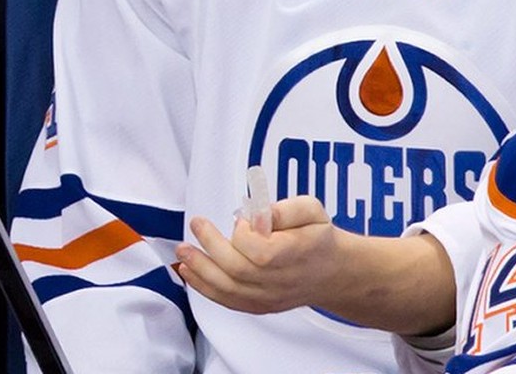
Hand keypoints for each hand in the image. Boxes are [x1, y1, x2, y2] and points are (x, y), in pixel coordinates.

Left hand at [176, 195, 456, 333]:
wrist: (334, 273)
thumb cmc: (318, 236)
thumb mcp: (311, 210)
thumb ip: (286, 209)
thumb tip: (258, 214)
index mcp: (295, 255)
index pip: (259, 251)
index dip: (243, 235)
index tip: (241, 219)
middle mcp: (280, 281)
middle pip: (238, 271)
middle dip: (210, 247)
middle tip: (196, 223)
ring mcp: (269, 298)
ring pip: (229, 290)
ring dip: (200, 270)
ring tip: (182, 252)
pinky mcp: (260, 306)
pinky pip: (229, 302)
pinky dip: (205, 289)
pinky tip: (188, 272)